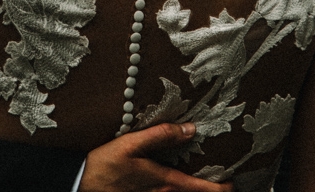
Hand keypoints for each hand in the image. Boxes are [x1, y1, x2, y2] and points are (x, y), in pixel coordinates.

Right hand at [79, 123, 232, 191]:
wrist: (81, 185)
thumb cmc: (105, 165)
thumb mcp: (131, 144)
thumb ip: (160, 135)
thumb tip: (190, 129)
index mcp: (164, 182)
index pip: (199, 190)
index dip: (219, 189)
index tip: (232, 184)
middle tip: (225, 183)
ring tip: (206, 184)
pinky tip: (179, 185)